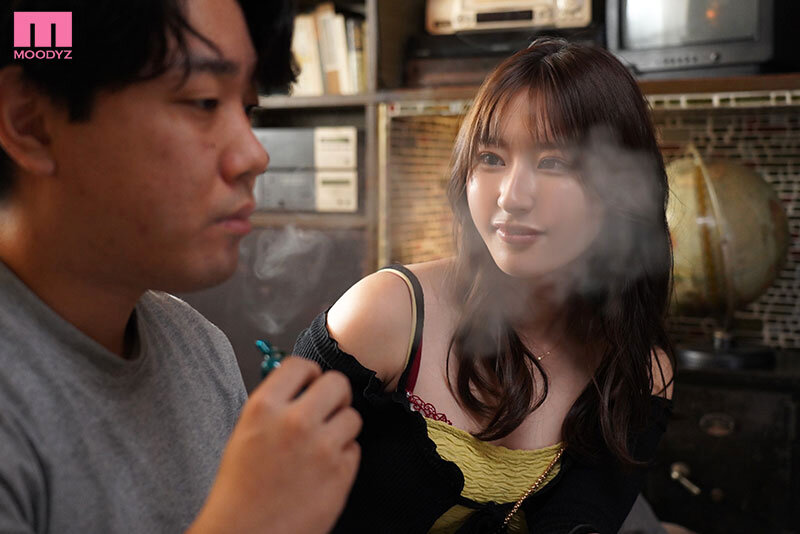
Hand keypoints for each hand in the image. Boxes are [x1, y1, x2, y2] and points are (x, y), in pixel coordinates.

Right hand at [188, 357, 361, 533]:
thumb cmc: (241, 489)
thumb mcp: (247, 433)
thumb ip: (276, 406)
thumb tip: (303, 387)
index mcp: (264, 408)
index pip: (301, 365)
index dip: (310, 375)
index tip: (311, 385)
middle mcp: (294, 422)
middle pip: (337, 383)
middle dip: (335, 396)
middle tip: (327, 411)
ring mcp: (321, 447)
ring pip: (352, 416)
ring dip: (342, 428)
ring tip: (323, 446)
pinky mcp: (340, 473)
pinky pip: (355, 449)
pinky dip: (344, 457)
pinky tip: (324, 470)